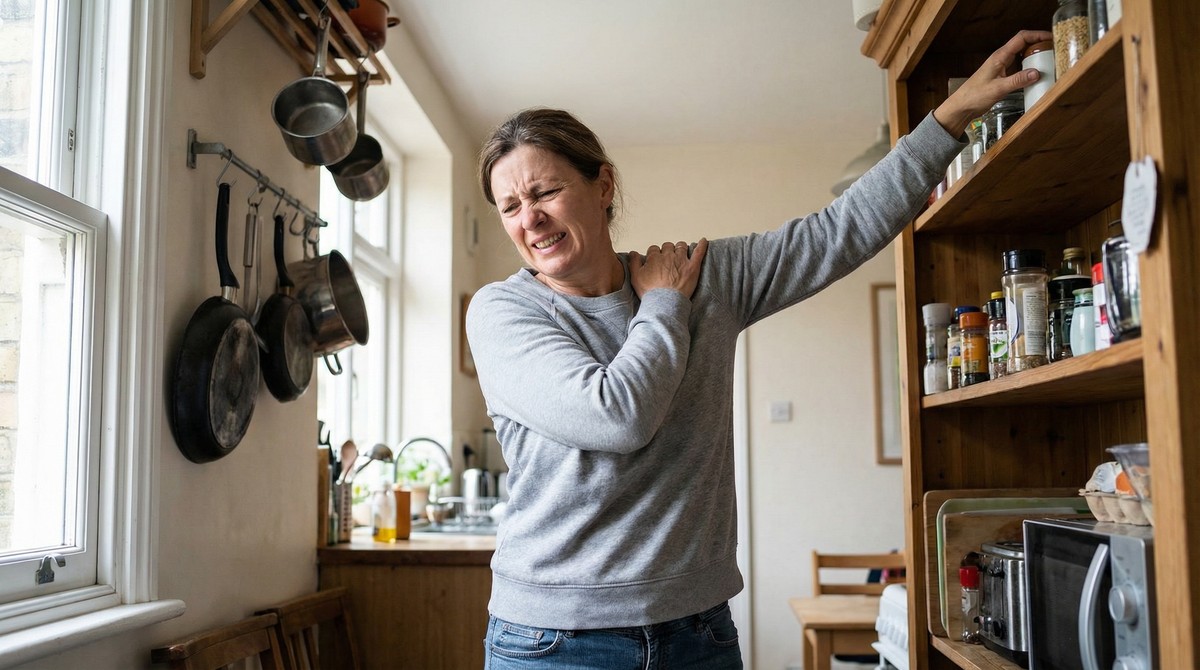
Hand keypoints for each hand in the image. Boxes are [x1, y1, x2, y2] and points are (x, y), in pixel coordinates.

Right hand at [628, 238, 708, 299]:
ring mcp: (681, 260)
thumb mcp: (636, 278)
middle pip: (668, 246)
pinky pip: (699, 252)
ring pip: (681, 246)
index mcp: (654, 258)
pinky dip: (702, 245)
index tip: (656, 260)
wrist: (665, 303)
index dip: (655, 254)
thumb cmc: (651, 293)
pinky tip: (703, 241)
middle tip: (667, 259)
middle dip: (667, 251)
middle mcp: (668, 256)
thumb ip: (634, 263)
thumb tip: (633, 253)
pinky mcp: (692, 267)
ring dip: (680, 248)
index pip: (654, 249)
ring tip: (680, 253)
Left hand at [933, 30, 1054, 136]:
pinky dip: (1028, 68)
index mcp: (1000, 56)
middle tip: (1054, 50)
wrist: (962, 106)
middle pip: (1023, 44)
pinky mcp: (1002, 76)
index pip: (1021, 38)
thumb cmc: (974, 96)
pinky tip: (1036, 75)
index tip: (1051, 38)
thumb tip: (1037, 73)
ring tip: (1049, 60)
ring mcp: (1002, 67)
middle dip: (1038, 44)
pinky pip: (1018, 68)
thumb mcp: (998, 88)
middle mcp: (1001, 59)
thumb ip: (1017, 80)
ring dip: (1034, 56)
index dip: (1037, 35)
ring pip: (1021, 56)